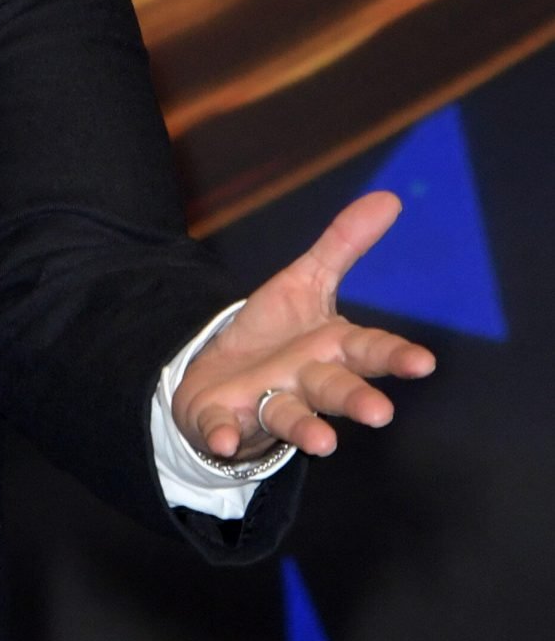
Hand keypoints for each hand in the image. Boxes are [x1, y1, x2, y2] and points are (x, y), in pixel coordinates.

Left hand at [172, 191, 435, 464]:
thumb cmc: (276, 336)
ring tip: (324, 442)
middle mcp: (304, 381)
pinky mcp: (224, 419)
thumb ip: (343, 245)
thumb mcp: (306, 281)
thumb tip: (389, 198)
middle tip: (380, 414)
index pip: (369, 350)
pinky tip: (220, 440)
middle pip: (335, 388)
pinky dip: (223, 435)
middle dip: (356, 399)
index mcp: (330, 348)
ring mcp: (265, 404)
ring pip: (290, 416)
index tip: (422, 362)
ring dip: (307, 428)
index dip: (395, 356)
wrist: (219, 378)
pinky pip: (224, 429)